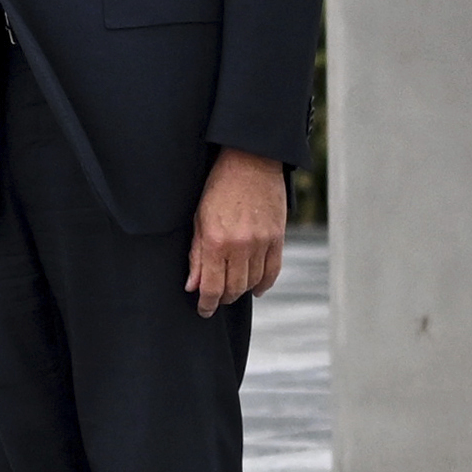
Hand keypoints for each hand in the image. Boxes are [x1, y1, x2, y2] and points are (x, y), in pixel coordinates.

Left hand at [189, 149, 288, 316]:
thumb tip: (193, 286)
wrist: (250, 162)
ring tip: (233, 289)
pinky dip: (264, 283)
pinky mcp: (278, 238)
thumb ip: (196, 255)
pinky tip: (256, 287)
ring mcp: (262, 243)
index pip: (211, 287)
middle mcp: (241, 246)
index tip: (203, 310)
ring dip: (242, 291)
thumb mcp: (199, 220)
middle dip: (223, 298)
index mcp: (216, 242)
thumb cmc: (219, 187)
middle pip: (234, 288)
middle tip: (216, 298)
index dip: (206, 304)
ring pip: (253, 282)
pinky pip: (273, 271)